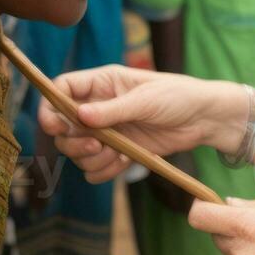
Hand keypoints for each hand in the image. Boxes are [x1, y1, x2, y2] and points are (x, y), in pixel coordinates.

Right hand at [39, 66, 248, 184]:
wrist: (204, 119)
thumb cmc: (178, 96)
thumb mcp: (145, 100)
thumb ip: (112, 110)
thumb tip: (78, 116)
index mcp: (102, 83)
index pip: (61, 89)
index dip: (50, 107)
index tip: (54, 126)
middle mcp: (99, 107)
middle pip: (63, 128)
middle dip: (73, 141)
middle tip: (96, 146)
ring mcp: (108, 131)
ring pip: (77, 151)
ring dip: (90, 159)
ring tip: (117, 154)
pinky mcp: (119, 152)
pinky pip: (95, 168)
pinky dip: (104, 171)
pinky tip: (124, 162)